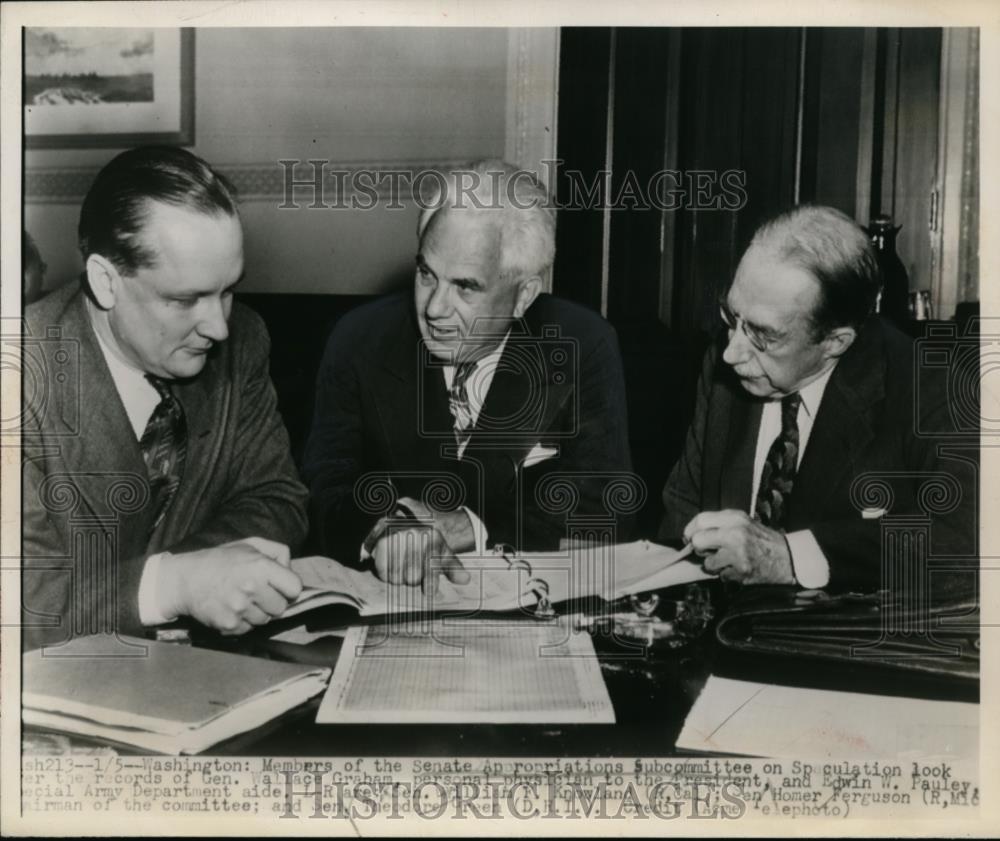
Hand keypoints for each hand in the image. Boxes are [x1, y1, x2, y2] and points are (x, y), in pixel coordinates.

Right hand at [158, 537, 301, 633]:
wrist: (185, 579)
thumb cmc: (221, 560)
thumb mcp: (251, 544)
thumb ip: (278, 553)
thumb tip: (290, 570)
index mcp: (261, 566)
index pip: (295, 588)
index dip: (289, 588)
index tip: (280, 586)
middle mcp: (252, 588)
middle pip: (281, 608)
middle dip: (272, 601)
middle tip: (258, 593)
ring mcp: (240, 609)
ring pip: (265, 620)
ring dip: (257, 612)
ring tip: (242, 599)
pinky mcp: (229, 625)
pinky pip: (249, 629)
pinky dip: (243, 622)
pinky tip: (231, 608)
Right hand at [363, 498, 471, 593]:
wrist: (402, 522)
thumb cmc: (424, 542)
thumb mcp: (441, 551)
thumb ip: (453, 567)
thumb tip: (465, 580)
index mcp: (433, 538)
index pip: (431, 569)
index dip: (430, 582)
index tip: (429, 591)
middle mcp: (416, 536)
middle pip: (413, 578)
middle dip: (412, 579)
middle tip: (411, 569)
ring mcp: (398, 538)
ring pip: (397, 577)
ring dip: (399, 578)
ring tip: (401, 566)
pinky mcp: (382, 543)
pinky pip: (384, 571)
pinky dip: (386, 574)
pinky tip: (390, 565)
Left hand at [683, 509, 795, 584]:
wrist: (789, 558)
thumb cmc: (762, 541)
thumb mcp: (743, 523)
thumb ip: (720, 525)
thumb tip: (693, 534)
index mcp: (734, 518)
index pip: (700, 520)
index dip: (690, 530)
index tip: (690, 538)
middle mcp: (735, 532)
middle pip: (698, 541)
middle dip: (699, 549)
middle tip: (708, 552)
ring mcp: (738, 552)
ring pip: (707, 563)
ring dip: (716, 566)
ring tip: (730, 562)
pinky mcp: (742, 569)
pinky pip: (721, 576)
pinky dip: (728, 575)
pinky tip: (739, 569)